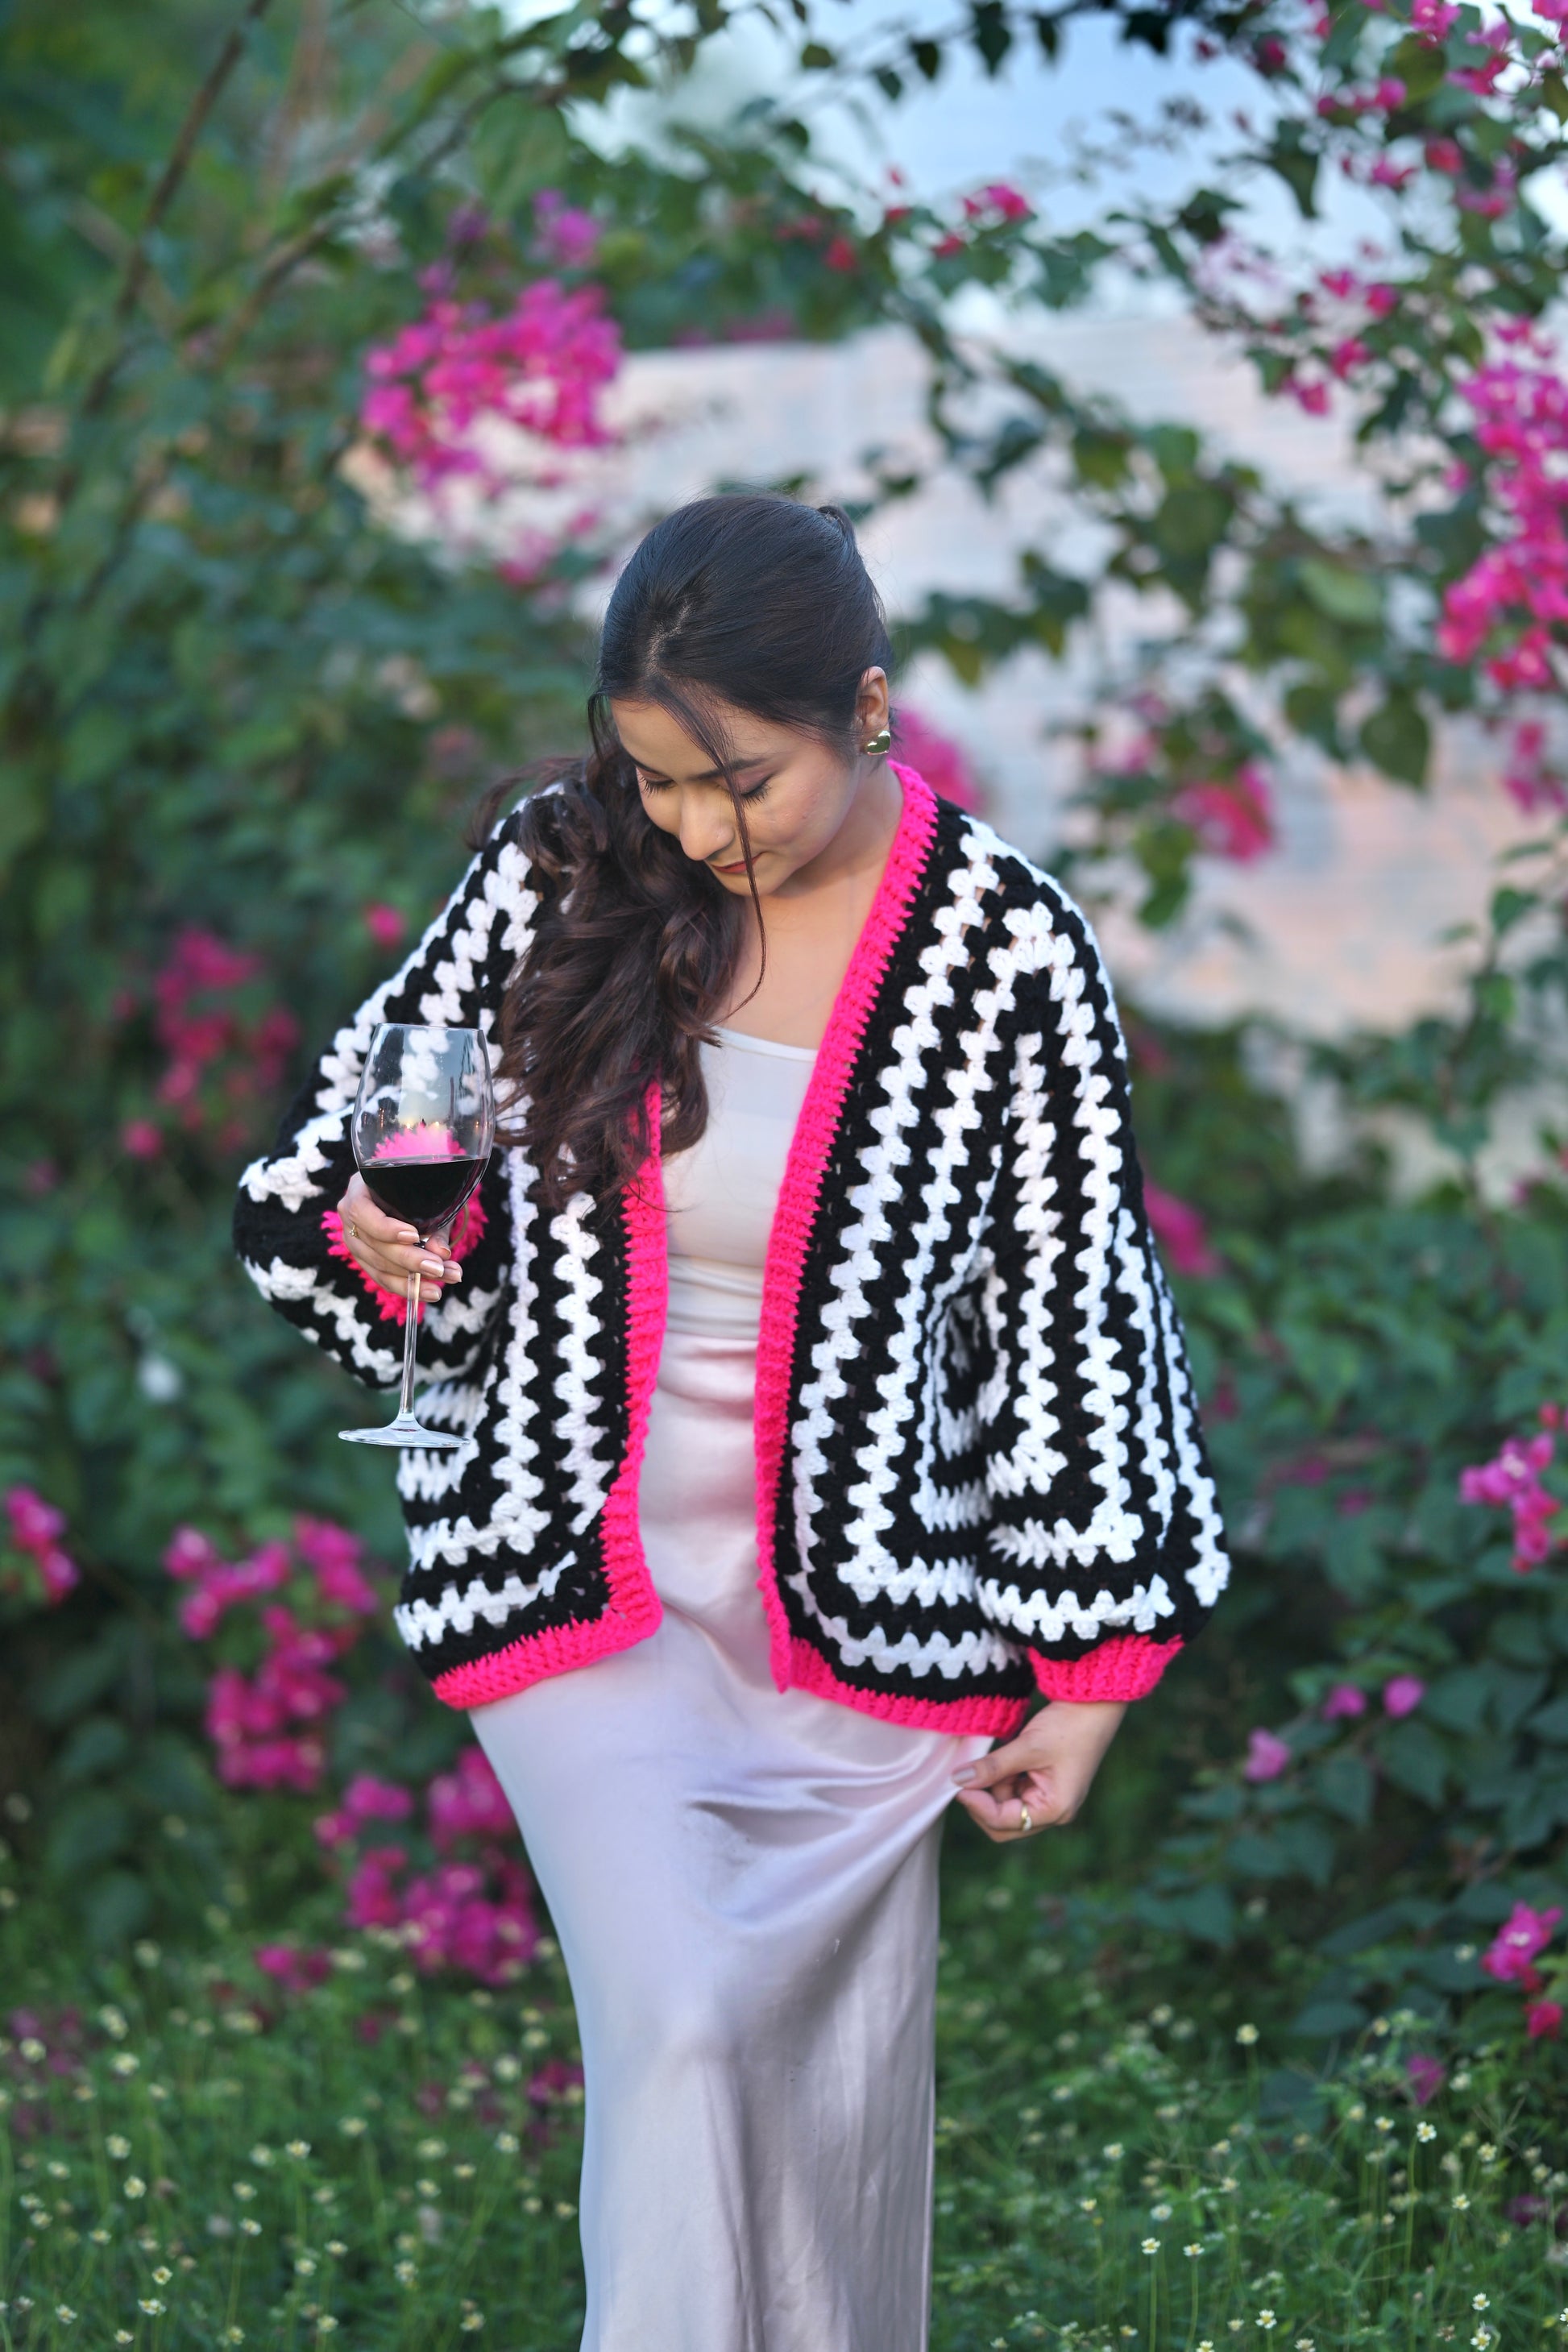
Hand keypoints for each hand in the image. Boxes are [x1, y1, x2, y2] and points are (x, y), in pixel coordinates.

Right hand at [337, 1172, 461, 1307]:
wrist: (410, 1194)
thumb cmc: (419, 1191)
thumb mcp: (428, 1200)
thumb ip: (434, 1226)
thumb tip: (441, 1252)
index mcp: (359, 1190)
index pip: (361, 1212)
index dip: (386, 1228)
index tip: (414, 1236)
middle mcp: (350, 1217)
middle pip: (374, 1245)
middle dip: (410, 1260)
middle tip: (440, 1268)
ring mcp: (355, 1241)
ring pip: (379, 1267)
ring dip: (415, 1279)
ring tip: (449, 1277)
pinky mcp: (365, 1260)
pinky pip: (383, 1278)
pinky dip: (409, 1287)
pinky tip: (432, 1291)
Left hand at [951, 1699, 1127, 1841]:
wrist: (1094, 1706)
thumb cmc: (1069, 1727)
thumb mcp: (1028, 1747)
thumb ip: (993, 1766)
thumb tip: (957, 1780)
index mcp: (1055, 1810)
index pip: (1004, 1822)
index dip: (977, 1805)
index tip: (956, 1784)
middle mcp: (1054, 1812)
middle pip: (1005, 1824)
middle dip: (983, 1804)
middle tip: (966, 1777)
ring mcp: (1050, 1800)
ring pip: (1007, 1808)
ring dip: (993, 1787)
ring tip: (995, 1757)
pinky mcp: (1045, 1787)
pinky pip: (1015, 1792)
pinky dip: (1002, 1779)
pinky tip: (1004, 1758)